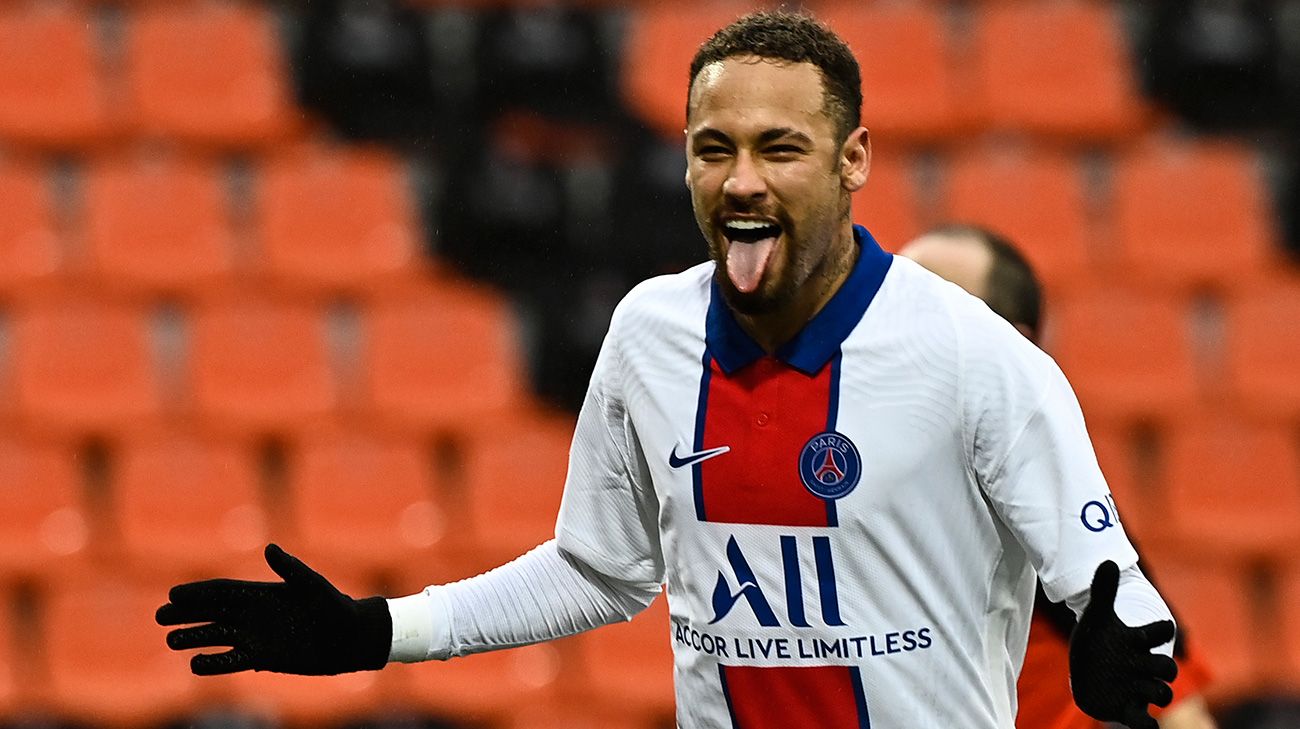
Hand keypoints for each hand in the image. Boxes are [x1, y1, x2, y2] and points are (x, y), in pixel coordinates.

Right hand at [156, 544, 390, 675]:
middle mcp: (253, 614)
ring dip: (193, 637)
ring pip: (216, 636)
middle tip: (159, 616)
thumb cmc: (334, 606)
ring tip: (170, 639)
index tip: (173, 594)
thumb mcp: (312, 585)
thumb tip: (270, 548)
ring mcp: (256, 637)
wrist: (348, 638)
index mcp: (261, 593)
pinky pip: (231, 661)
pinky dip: (213, 663)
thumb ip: (290, 568)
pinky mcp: (262, 658)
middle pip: (211, 613)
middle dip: (186, 614)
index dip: (198, 592)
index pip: (222, 592)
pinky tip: (194, 664)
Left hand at [1069, 560, 1178, 728]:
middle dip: (1164, 667)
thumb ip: (1103, 592)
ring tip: (1136, 687)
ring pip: (1161, 693)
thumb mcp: (1096, 619)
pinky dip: (1148, 726)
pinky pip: (1146, 723)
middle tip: (1150, 664)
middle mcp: (1142, 666)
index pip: (1160, 632)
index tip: (1162, 625)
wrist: (1089, 673)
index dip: (1162, 629)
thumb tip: (1109, 562)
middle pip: (1167, 669)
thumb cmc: (1098, 645)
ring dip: (1155, 692)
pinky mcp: (1127, 710)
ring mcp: (1137, 689)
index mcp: (1137, 641)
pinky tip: (1145, 723)